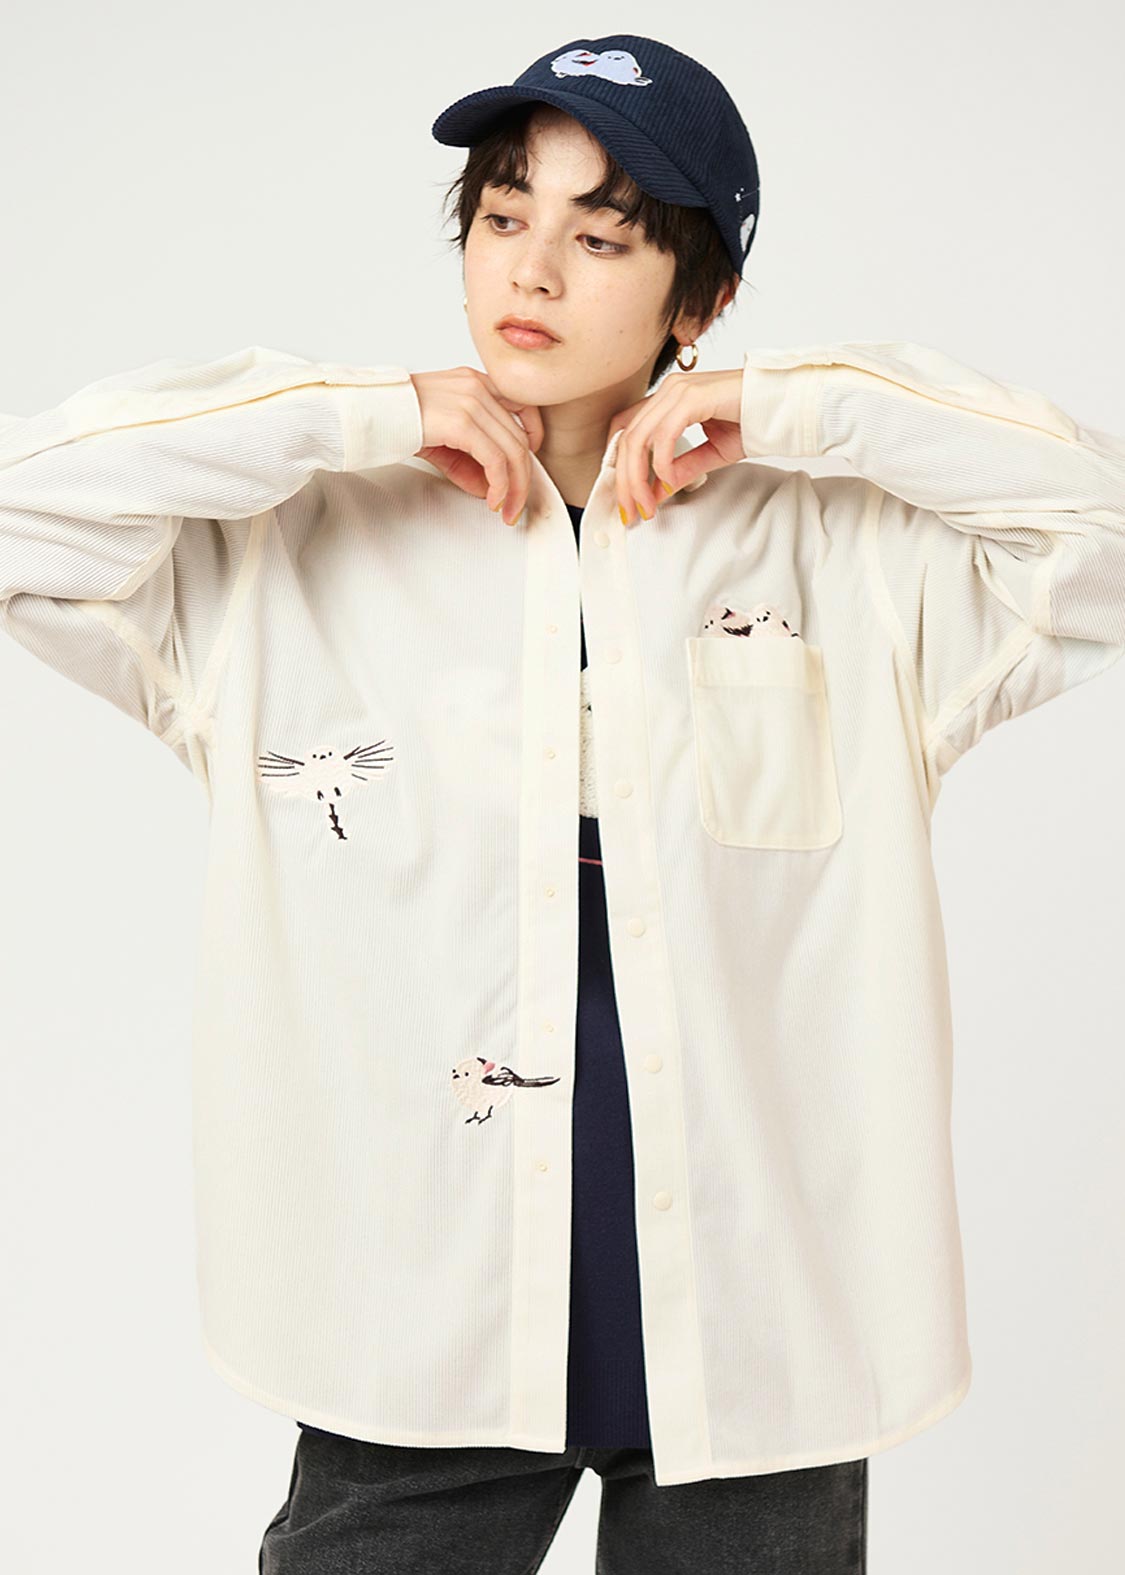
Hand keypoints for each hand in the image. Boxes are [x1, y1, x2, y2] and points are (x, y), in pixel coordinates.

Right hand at [411, 367, 543, 526]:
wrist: (366, 412)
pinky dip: (500, 485)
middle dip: (523, 478)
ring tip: (507, 509)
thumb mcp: (440, 438)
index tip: (528, 461)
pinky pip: (495, 459)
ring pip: (513, 450)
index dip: (534, 435)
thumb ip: (468, 461)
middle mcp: (477, 386)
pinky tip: (494, 499)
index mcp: (474, 381)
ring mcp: (471, 402)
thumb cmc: (395, 419)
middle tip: (516, 504)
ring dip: (515, 488)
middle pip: (519, 436)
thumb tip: (490, 489)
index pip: (522, 404)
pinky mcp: (461, 422)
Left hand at [607, 367, 744, 525]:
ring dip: (638, 478)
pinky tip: (668, 480)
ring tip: (647, 505)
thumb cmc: (751, 422)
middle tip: (630, 511)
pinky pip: (664, 434)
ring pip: (638, 438)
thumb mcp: (709, 454)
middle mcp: (668, 391)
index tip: (624, 497)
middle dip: (624, 481)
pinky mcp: (692, 397)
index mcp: (668, 399)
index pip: (626, 429)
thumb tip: (654, 493)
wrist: (782, 406)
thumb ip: (679, 471)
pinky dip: (661, 462)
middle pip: (627, 438)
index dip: (617, 464)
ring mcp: (678, 391)